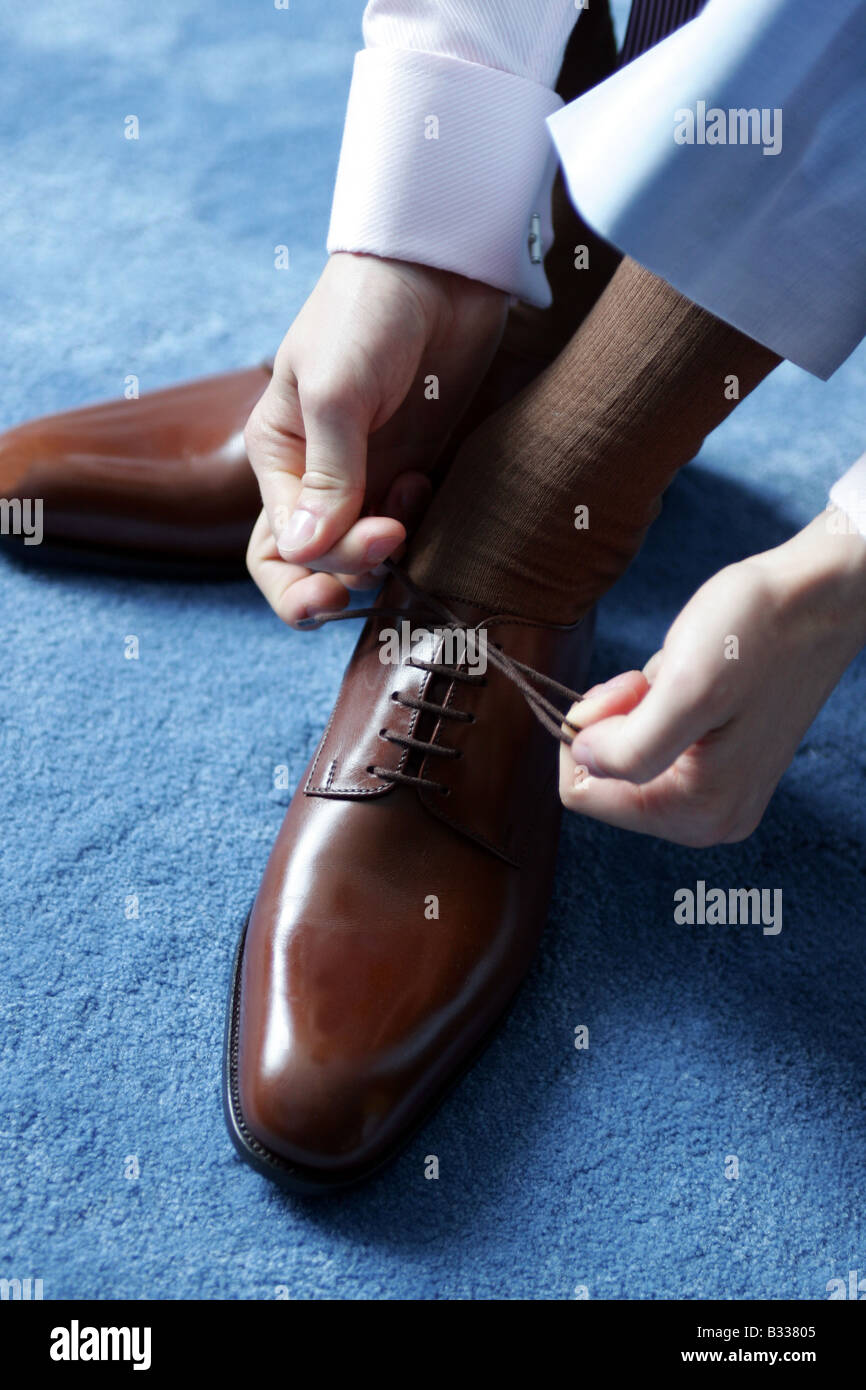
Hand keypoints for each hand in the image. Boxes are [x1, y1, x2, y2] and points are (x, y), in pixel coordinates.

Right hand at [244, 252, 505, 624]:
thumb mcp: (335, 392)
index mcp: (277, 458)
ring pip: (364, 556)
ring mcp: (368, 477)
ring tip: (410, 499)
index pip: (277, 550)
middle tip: (389, 552)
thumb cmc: (369, 315)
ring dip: (386, 551)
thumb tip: (302, 553)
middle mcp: (316, 477)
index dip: (314, 571)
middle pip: (312, 567)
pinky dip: (417, 528)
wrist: (439, 268)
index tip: (360, 564)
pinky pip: (406, 529)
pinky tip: (426, 486)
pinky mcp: (412, 470)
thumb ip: (326, 477)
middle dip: (345, 576)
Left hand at [559, 511, 865, 844]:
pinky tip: (689, 681)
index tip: (628, 689)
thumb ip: (629, 746)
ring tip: (676, 676)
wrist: (815, 598)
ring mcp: (718, 793)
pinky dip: (654, 707)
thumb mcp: (685, 687)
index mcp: (699, 813)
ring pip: (625, 759)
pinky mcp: (722, 764)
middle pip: (604, 780)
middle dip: (612, 723)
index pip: (581, 792)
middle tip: (651, 680)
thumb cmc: (756, 634)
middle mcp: (710, 818)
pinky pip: (653, 744)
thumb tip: (585, 759)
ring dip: (633, 711)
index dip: (588, 732)